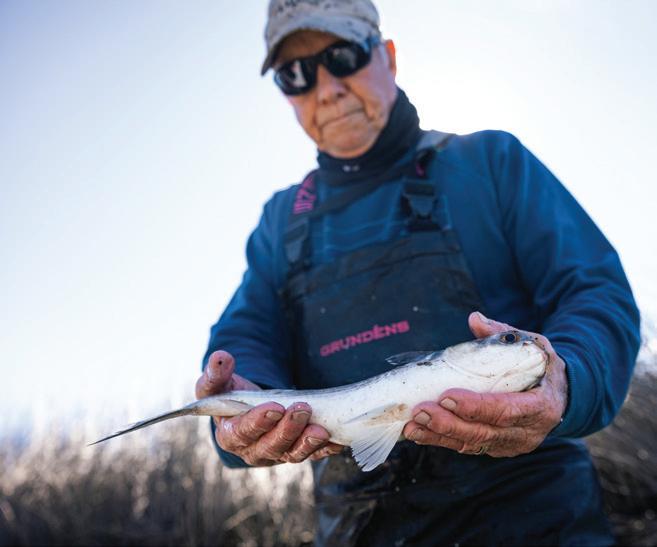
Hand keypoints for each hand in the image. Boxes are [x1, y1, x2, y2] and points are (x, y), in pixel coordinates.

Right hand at [195, 350, 343, 465]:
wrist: (248, 407)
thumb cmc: (230, 395)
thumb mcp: (218, 383)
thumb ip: (216, 373)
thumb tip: (220, 358)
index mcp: (230, 435)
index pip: (244, 432)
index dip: (259, 421)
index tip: (275, 407)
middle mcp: (253, 449)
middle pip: (271, 445)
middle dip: (288, 429)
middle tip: (302, 409)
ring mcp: (277, 453)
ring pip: (293, 453)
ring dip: (308, 442)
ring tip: (321, 429)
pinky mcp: (296, 451)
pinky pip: (313, 454)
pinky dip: (325, 448)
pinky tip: (337, 440)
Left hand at [402, 312, 567, 456]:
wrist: (564, 396)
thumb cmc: (544, 367)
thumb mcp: (533, 346)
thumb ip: (503, 334)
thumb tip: (474, 319)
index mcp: (540, 406)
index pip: (505, 410)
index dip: (475, 406)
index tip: (447, 396)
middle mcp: (527, 432)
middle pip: (483, 432)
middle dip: (448, 423)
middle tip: (420, 410)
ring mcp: (511, 444)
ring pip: (471, 443)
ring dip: (438, 435)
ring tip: (411, 426)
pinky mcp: (497, 447)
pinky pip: (468, 446)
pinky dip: (442, 440)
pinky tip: (419, 433)